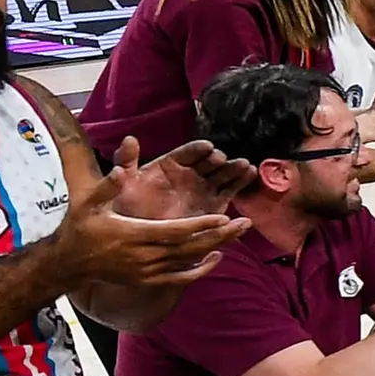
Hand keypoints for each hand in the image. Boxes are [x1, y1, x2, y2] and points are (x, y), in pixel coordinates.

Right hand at [56, 157, 249, 290]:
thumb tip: (122, 170)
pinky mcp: (147, 281)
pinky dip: (200, 271)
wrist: (68, 263)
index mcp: (133, 234)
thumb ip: (107, 186)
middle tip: (246, 223)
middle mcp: (144, 256)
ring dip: (216, 249)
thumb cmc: (79, 227)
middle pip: (189, 248)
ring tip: (240, 234)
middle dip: (219, 236)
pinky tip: (218, 258)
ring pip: (189, 262)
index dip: (200, 225)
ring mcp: (147, 272)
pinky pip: (180, 279)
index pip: (174, 231)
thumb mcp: (87, 202)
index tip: (224, 216)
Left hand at [111, 135, 250, 221]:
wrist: (139, 237)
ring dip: (234, 169)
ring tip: (245, 166)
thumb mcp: (124, 182)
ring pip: (222, 174)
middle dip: (217, 160)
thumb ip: (126, 160)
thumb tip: (130, 138)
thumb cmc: (129, 207)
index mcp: (170, 164)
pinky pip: (231, 191)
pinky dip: (241, 183)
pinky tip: (251, 175)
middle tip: (223, 159)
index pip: (186, 153)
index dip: (196, 150)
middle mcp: (190, 173)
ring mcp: (204, 188)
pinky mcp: (215, 204)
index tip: (206, 148)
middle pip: (208, 162)